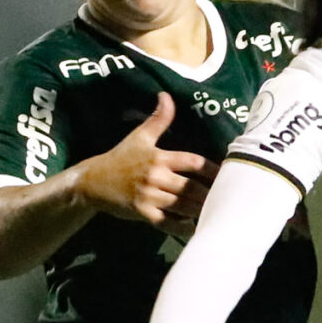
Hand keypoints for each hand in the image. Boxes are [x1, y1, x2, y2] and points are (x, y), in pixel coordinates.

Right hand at [73, 94, 212, 226]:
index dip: (212, 169)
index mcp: (159, 157)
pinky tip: (197, 226)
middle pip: (191, 187)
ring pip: (182, 205)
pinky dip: (183, 226)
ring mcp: (149, 196)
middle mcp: (156, 177)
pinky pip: (168, 222)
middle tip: (228, 197)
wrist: (93, 182)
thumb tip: (166, 96)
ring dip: (200, 209)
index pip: (193, 162)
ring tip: (218, 212)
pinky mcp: (143, 213)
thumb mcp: (139, 137)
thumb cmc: (120, 158)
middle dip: (210, 193)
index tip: (226, 174)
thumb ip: (158, 119)